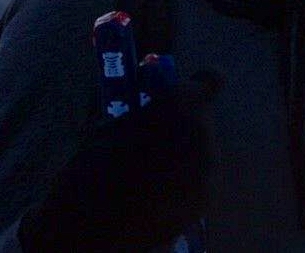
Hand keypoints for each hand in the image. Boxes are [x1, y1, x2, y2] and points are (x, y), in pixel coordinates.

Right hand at [19, 72, 219, 251]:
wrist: (92, 225)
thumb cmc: (95, 166)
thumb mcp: (113, 124)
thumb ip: (144, 113)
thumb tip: (151, 109)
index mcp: (182, 103)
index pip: (212, 79)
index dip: (198, 85)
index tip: (184, 94)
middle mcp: (203, 133)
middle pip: (201, 121)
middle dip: (183, 127)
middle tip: (154, 141)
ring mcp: (209, 169)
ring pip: (202, 151)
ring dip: (184, 156)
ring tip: (151, 174)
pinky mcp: (206, 200)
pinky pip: (199, 180)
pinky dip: (184, 183)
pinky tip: (157, 195)